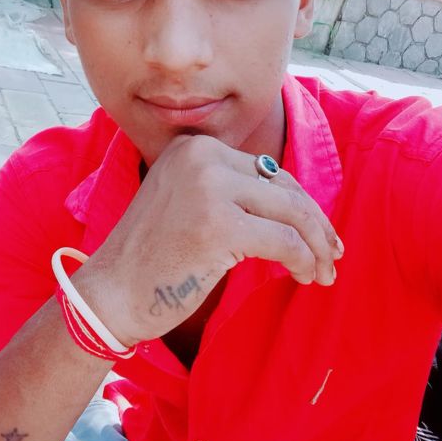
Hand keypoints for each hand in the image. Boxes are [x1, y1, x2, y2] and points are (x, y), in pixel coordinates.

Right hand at [73, 134, 342, 345]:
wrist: (109, 293)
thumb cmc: (150, 258)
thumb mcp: (185, 202)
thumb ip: (230, 192)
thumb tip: (295, 205)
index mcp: (193, 147)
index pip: (266, 170)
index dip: (298, 204)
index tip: (318, 233)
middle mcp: (202, 157)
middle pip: (284, 187)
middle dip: (315, 224)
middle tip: (331, 254)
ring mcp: (209, 189)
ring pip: (292, 213)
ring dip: (315, 246)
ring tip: (323, 272)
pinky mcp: (219, 226)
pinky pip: (285, 242)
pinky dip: (303, 261)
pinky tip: (304, 278)